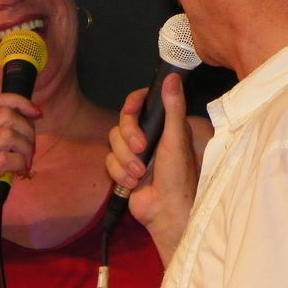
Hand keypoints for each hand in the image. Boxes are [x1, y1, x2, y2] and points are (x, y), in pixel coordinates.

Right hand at [0, 92, 39, 237]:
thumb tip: (17, 128)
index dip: (20, 101)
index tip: (34, 113)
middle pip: (7, 115)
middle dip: (27, 128)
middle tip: (29, 146)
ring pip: (10, 135)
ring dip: (26, 148)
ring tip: (25, 162)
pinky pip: (8, 159)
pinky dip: (21, 164)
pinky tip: (20, 172)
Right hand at [106, 73, 196, 263]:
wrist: (166, 211)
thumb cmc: (178, 175)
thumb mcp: (177, 138)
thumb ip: (173, 107)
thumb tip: (173, 76)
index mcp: (162, 124)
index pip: (139, 102)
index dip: (132, 103)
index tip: (132, 109)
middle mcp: (148, 135)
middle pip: (122, 122)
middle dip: (129, 137)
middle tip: (142, 149)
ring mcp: (134, 152)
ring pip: (113, 142)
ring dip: (125, 160)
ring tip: (140, 174)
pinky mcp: (122, 168)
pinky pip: (109, 161)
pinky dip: (120, 173)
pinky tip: (133, 183)